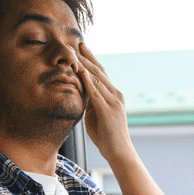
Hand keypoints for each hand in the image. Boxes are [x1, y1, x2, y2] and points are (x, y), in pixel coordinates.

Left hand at [74, 43, 131, 162]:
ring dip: (84, 64)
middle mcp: (115, 94)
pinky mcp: (108, 110)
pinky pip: (96, 92)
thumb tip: (82, 94)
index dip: (91, 59)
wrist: (120, 152)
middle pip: (99, 71)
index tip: (81, 48)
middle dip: (86, 56)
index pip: (101, 73)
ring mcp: (113, 101)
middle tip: (75, 42)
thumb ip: (92, 103)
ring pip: (97, 78)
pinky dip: (87, 80)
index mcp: (113, 95)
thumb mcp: (97, 115)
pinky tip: (80, 71)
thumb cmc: (107, 137)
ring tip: (73, 52)